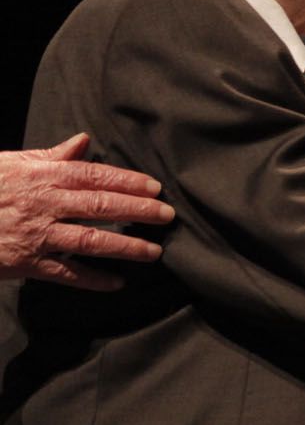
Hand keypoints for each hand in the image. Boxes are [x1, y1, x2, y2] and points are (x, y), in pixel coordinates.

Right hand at [0, 134, 172, 289]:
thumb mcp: (10, 164)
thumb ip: (50, 156)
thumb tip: (82, 141)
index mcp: (41, 177)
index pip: (93, 176)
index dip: (128, 182)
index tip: (156, 188)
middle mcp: (43, 204)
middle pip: (99, 207)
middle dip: (138, 211)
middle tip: (168, 216)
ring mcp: (35, 235)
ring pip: (89, 241)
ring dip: (125, 247)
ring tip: (154, 252)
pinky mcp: (26, 263)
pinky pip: (65, 273)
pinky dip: (91, 280)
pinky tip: (116, 283)